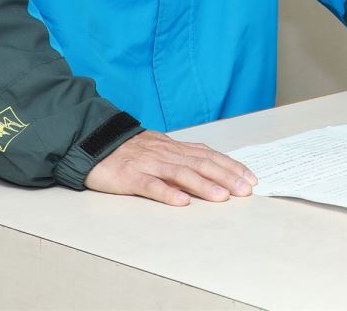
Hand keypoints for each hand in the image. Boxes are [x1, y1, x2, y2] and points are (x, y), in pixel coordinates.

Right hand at [84, 129, 256, 205]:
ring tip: (221, 197)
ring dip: (203, 186)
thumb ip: (184, 158)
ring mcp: (149, 165)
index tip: (250, 178)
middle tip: (244, 190)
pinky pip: (150, 185)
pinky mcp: (130, 177)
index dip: (231, 167)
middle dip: (226, 177)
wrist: (96, 144)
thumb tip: (213, 168)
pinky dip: (167, 193)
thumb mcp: (162, 150)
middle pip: (201, 164)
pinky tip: (181, 202)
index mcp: (176, 149)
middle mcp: (167, 154)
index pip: (210, 156)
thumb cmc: (132, 151)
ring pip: (180, 174)